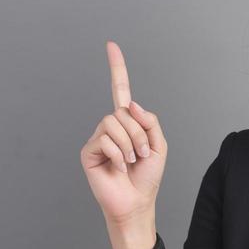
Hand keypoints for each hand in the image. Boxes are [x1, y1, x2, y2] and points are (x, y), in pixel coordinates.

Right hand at [80, 40, 167, 224]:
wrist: (136, 202)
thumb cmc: (147, 177)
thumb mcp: (159, 146)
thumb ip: (150, 122)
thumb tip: (130, 104)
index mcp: (128, 123)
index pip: (120, 91)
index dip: (117, 69)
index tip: (111, 46)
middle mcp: (111, 127)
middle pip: (124, 112)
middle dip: (139, 134)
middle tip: (142, 155)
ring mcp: (98, 138)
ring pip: (114, 123)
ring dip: (130, 144)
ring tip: (131, 161)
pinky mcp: (89, 151)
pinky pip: (105, 140)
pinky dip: (118, 154)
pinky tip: (119, 167)